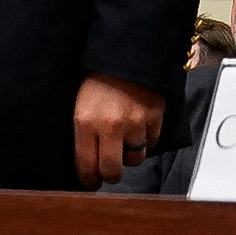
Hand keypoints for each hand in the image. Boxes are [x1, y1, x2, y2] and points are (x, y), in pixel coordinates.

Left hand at [73, 71, 165, 189]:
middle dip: (109, 175)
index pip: (86, 165)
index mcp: (86, 122)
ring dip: (129, 154)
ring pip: (135, 159)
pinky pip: (152, 142)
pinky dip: (146, 139)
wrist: (126, 51)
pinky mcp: (154, 117)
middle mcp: (111, 126)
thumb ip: (83, 132)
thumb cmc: (98, 78)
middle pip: (112, 171)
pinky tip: (139, 128)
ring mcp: (135, 123)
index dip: (88, 180)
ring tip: (125, 142)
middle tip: (108, 171)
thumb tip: (87, 161)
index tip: (91, 182)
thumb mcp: (80, 104)